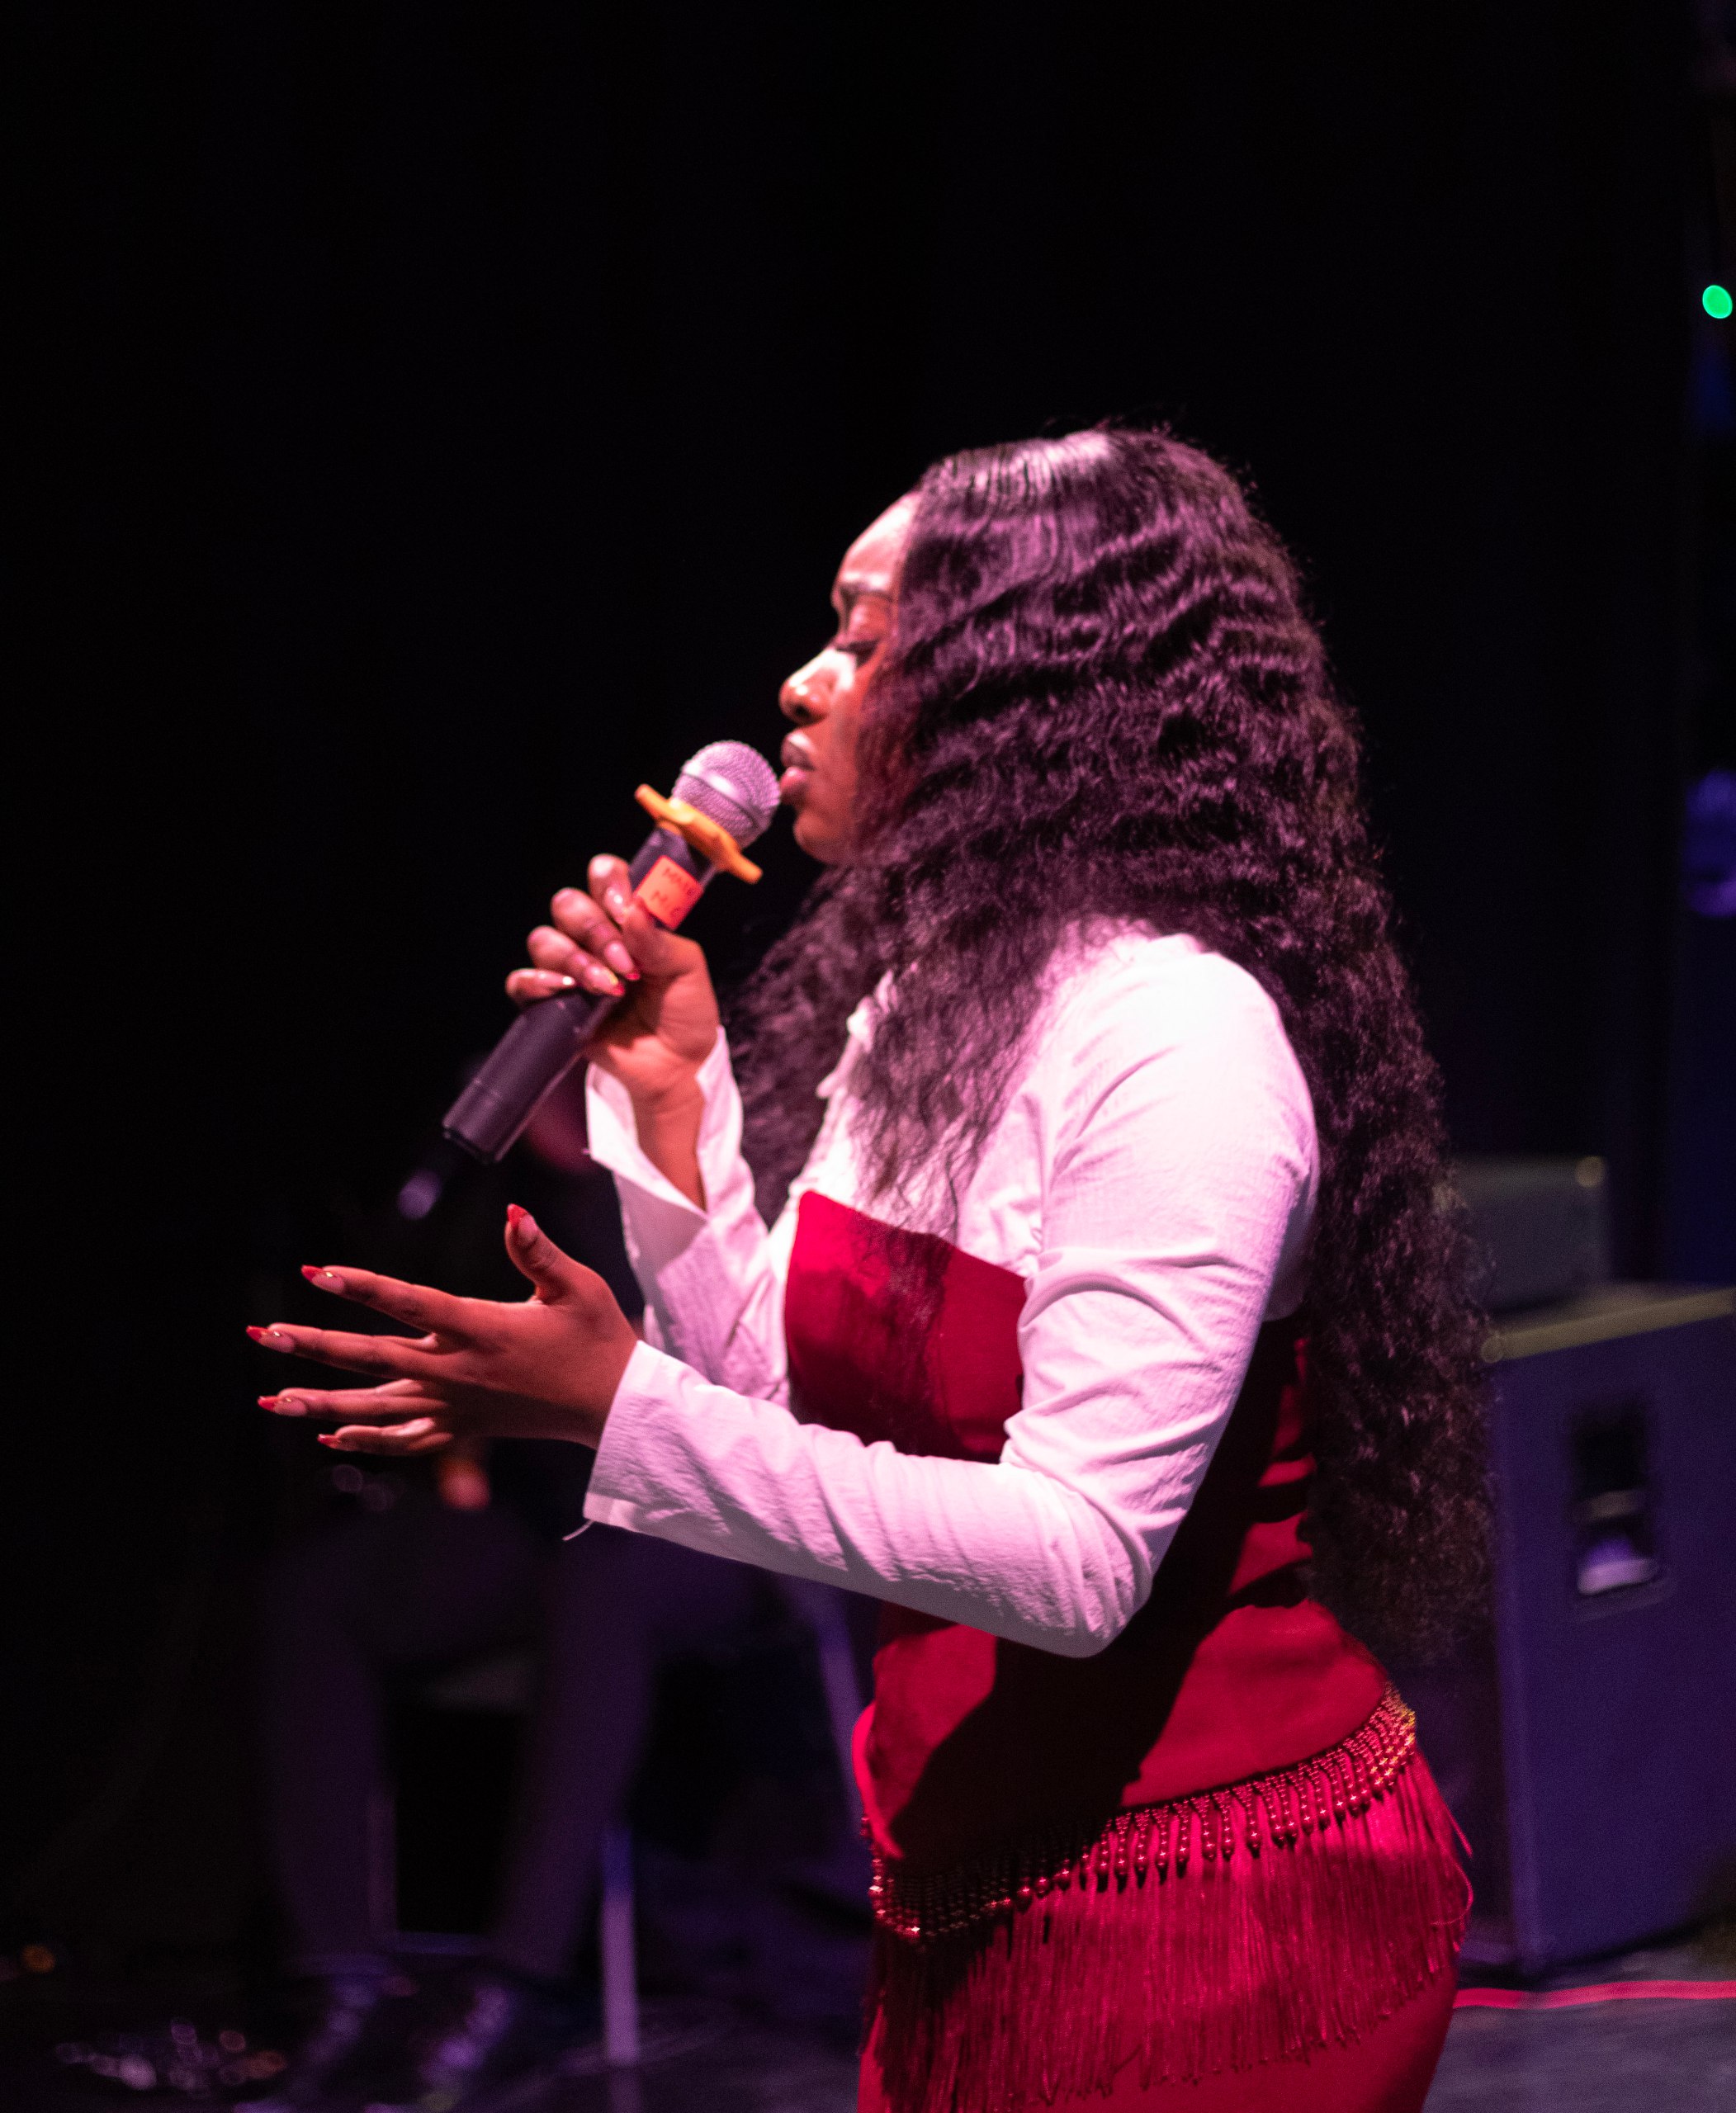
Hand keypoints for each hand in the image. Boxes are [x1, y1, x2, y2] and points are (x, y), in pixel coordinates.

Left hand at [249, 1207, 637, 1455]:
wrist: (614, 1407)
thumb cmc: (598, 1337)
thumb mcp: (578, 1286)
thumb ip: (539, 1250)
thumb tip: (513, 1211)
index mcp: (483, 1330)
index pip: (411, 1304)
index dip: (364, 1287)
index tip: (319, 1273)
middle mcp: (459, 1372)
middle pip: (374, 1359)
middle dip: (315, 1346)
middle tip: (265, 1333)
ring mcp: (457, 1406)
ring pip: (376, 1407)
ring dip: (321, 1403)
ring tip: (271, 1401)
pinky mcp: (464, 1429)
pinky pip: (404, 1440)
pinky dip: (365, 1441)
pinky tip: (329, 1438)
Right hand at [510, 853, 719, 1113]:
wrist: (676, 1067)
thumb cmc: (685, 1014)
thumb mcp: (687, 971)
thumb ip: (659, 940)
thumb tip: (634, 910)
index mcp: (626, 920)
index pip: (603, 877)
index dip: (608, 883)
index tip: (624, 910)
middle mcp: (593, 938)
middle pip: (567, 904)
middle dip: (594, 930)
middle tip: (625, 964)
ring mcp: (570, 970)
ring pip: (543, 939)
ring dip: (574, 959)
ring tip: (608, 988)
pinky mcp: (552, 1004)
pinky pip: (522, 981)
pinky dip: (538, 981)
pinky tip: (565, 990)